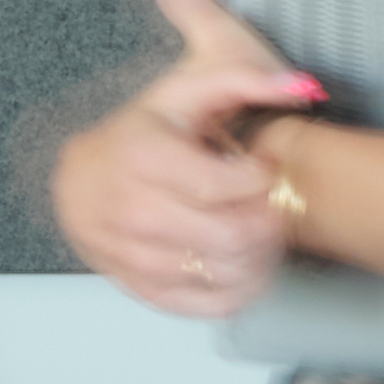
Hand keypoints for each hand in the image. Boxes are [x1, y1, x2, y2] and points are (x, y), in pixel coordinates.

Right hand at [48, 0, 330, 319]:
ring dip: (257, 257)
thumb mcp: (185, 88)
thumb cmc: (141, 131)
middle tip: (270, 205)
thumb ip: (244, 77)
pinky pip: (200, 306)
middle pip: (226, 236)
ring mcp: (129, 254)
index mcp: (140, 155)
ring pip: (219, 274)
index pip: (222, 186)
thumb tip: (302, 86)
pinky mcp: (136, 287)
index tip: (262, 166)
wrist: (81, 176)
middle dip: (265, 222)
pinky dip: (235, 292)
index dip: (259, 179)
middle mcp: (128, 209)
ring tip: (261, 232)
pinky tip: (246, 266)